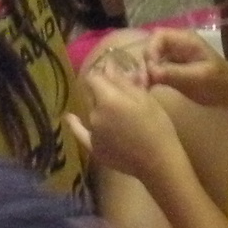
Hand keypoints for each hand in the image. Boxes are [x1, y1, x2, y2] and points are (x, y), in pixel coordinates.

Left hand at [67, 53, 183, 182]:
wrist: (158, 161)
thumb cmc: (157, 126)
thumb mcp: (144, 98)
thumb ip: (123, 82)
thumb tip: (108, 66)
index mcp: (107, 99)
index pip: (95, 77)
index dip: (103, 72)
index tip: (113, 72)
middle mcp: (94, 114)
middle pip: (93, 94)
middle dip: (103, 89)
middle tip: (120, 92)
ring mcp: (92, 132)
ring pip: (91, 110)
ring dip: (98, 105)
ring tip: (114, 108)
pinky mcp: (94, 148)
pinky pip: (80, 133)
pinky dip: (75, 124)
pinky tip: (69, 117)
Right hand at [142, 27, 227, 112]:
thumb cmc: (218, 81)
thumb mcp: (198, 77)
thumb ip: (175, 73)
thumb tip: (151, 72)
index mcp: (185, 40)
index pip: (159, 36)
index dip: (151, 51)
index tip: (151, 70)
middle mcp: (176, 46)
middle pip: (152, 47)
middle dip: (146, 63)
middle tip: (143, 82)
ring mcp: (173, 58)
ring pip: (151, 60)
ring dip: (145, 72)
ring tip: (143, 87)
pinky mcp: (171, 71)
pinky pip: (155, 70)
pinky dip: (149, 78)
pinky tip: (147, 89)